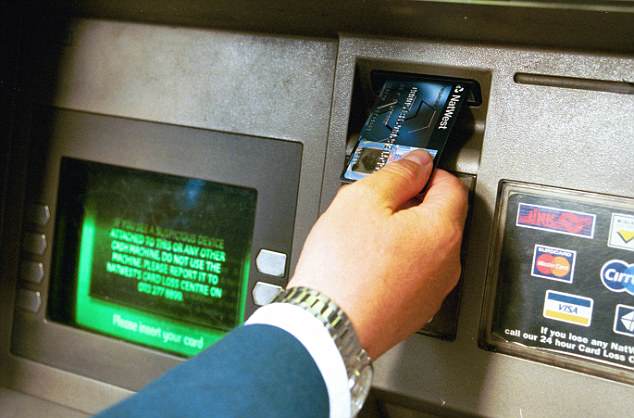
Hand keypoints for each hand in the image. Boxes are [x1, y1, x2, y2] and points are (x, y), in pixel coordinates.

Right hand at [288, 150, 467, 358]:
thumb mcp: (362, 200)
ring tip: (365, 238)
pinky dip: (397, 263)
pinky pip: (413, 274)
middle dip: (412, 204)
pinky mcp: (416, 311)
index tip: (408, 169)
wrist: (327, 328)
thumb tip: (416, 162)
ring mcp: (433, 291)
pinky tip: (367, 264)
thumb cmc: (343, 272)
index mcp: (442, 231)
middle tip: (377, 204)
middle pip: (440, 217)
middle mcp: (447, 264)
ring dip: (403, 235)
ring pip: (425, 247)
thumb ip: (397, 174)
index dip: (426, 170)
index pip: (451, 184)